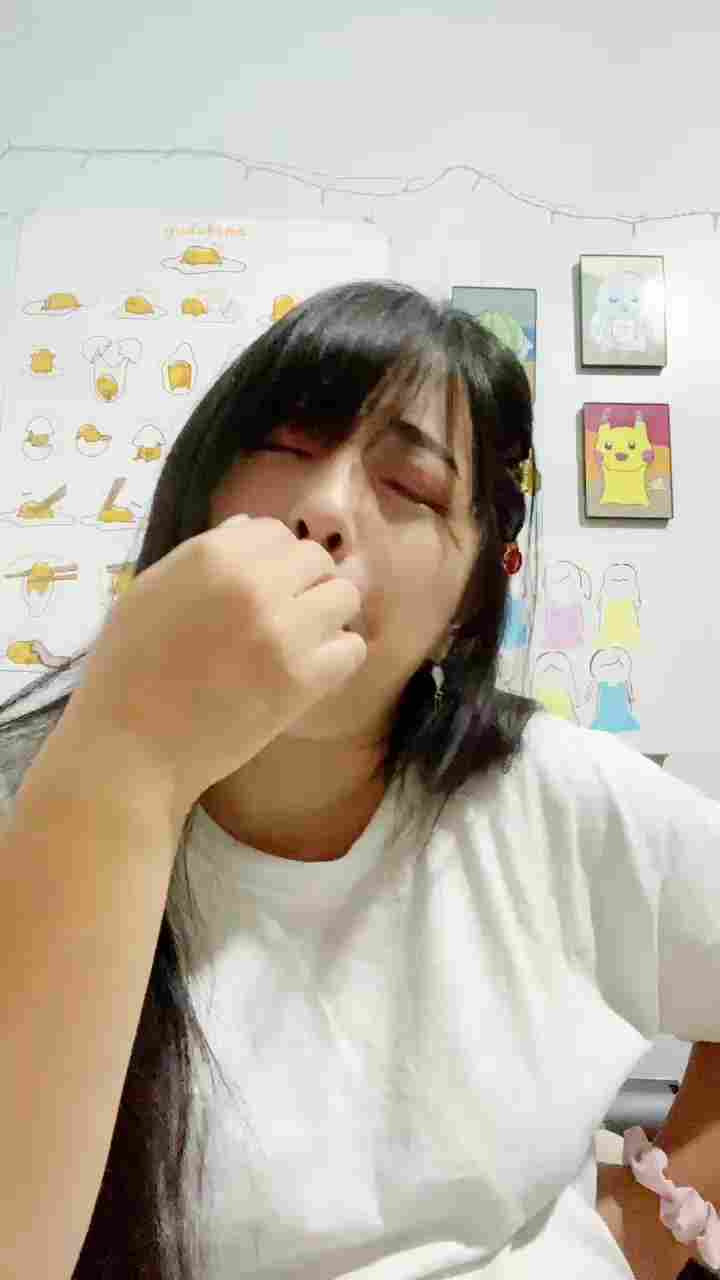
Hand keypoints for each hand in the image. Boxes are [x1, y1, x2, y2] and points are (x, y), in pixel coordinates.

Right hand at [62, 515, 367, 808]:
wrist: (130, 745)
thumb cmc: (128, 667)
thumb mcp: (152, 589)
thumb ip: (203, 554)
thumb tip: (251, 529)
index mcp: (214, 554)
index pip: (275, 532)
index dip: (272, 559)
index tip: (262, 587)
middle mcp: (255, 583)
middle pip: (317, 560)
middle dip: (304, 584)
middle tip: (283, 617)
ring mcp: (284, 630)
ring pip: (344, 596)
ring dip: (327, 616)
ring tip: (300, 642)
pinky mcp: (304, 679)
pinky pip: (352, 647)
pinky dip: (337, 658)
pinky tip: (309, 671)